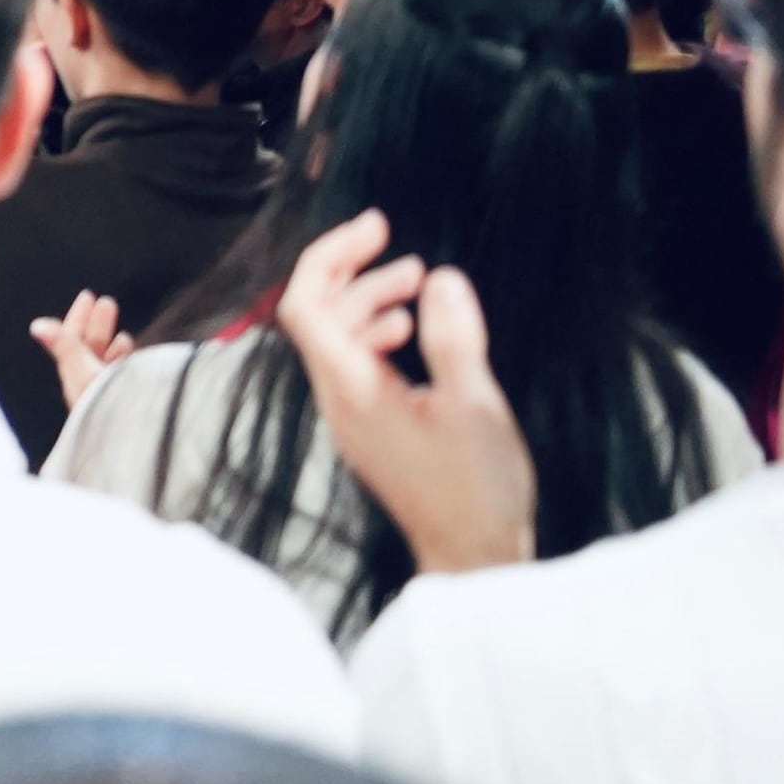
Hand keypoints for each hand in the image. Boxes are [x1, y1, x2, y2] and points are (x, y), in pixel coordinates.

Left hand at [30, 291, 135, 413]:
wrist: (134, 441)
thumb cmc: (107, 406)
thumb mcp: (84, 371)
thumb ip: (65, 346)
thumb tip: (37, 326)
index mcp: (74, 377)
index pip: (71, 340)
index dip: (78, 318)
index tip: (88, 296)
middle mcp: (88, 385)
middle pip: (88, 348)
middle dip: (95, 325)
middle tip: (105, 301)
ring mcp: (106, 393)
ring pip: (105, 360)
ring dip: (110, 339)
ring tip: (118, 327)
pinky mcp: (123, 399)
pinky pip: (119, 373)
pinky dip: (121, 357)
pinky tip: (127, 346)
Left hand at [276, 208, 537, 575]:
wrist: (472, 556)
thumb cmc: (477, 488)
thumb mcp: (475, 404)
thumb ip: (454, 338)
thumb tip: (441, 279)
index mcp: (350, 388)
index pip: (305, 304)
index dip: (330, 255)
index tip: (376, 227)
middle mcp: (337, 399)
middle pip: (318, 315)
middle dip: (357, 274)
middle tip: (408, 256)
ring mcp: (350, 416)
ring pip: (338, 339)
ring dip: (371, 303)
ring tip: (420, 284)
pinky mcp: (370, 429)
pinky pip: (355, 366)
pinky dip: (377, 336)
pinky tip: (414, 331)